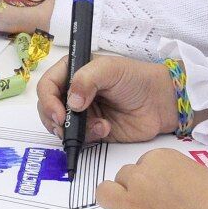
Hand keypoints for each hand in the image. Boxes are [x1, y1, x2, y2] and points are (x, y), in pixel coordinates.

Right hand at [36, 54, 179, 143]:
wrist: (160, 102)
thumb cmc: (136, 78)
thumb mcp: (110, 69)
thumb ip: (87, 79)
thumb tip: (72, 103)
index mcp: (73, 72)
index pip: (47, 85)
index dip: (47, 100)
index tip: (58, 113)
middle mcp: (74, 92)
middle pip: (48, 109)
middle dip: (55, 120)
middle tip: (67, 127)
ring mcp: (82, 113)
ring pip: (61, 127)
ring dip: (74, 130)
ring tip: (98, 126)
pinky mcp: (92, 131)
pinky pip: (79, 140)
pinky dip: (89, 137)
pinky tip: (106, 129)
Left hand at [97, 148, 207, 208]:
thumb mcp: (198, 174)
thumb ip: (172, 175)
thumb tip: (163, 186)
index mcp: (159, 159)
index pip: (141, 165)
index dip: (151, 181)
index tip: (164, 195)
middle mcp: (140, 178)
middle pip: (122, 178)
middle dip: (134, 191)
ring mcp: (131, 207)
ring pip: (105, 194)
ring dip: (118, 203)